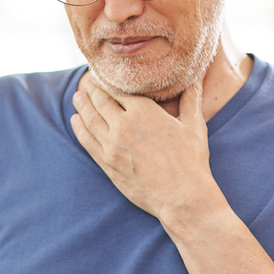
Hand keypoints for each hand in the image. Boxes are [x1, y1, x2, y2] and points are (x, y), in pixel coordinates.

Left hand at [70, 74, 218, 221]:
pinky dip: (79, 128)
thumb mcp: (194, 124)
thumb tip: (197, 76)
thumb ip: (192, 97)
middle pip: (101, 101)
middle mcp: (124, 125)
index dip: (109, 82)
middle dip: (92, 91)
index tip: (104, 76)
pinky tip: (76, 120)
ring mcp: (112, 145)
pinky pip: (87, 141)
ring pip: (90, 119)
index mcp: (144, 111)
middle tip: (87, 84)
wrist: (182, 196)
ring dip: (82, 105)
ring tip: (77, 97)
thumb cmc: (192, 160)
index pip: (118, 90)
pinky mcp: (107, 163)